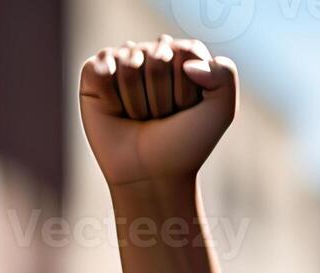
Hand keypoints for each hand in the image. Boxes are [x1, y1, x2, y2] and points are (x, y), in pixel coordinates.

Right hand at [79, 35, 237, 189]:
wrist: (152, 174)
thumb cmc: (186, 143)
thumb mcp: (220, 112)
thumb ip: (224, 74)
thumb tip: (186, 61)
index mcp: (185, 56)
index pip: (186, 51)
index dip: (186, 87)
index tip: (185, 109)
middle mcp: (153, 52)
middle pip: (158, 56)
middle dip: (162, 96)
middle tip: (160, 117)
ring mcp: (123, 60)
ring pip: (129, 63)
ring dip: (138, 101)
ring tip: (140, 117)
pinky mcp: (94, 73)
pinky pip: (101, 68)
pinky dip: (110, 97)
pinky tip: (116, 110)